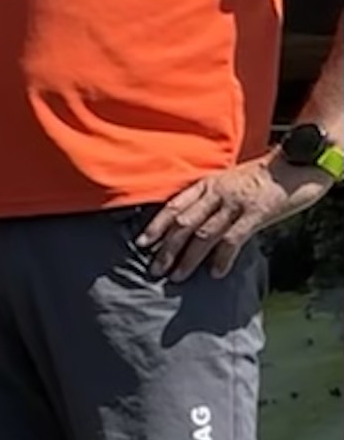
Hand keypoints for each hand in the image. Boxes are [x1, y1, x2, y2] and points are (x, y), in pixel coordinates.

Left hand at [137, 155, 324, 279]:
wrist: (297, 163)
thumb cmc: (263, 176)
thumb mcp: (230, 181)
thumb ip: (211, 198)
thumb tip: (194, 225)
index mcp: (207, 184)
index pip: (174, 206)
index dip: (156, 226)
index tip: (142, 243)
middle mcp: (216, 193)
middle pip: (183, 224)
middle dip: (167, 248)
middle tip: (155, 269)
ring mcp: (235, 203)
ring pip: (203, 234)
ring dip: (188, 258)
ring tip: (178, 276)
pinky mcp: (255, 213)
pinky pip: (232, 239)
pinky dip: (222, 258)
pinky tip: (215, 273)